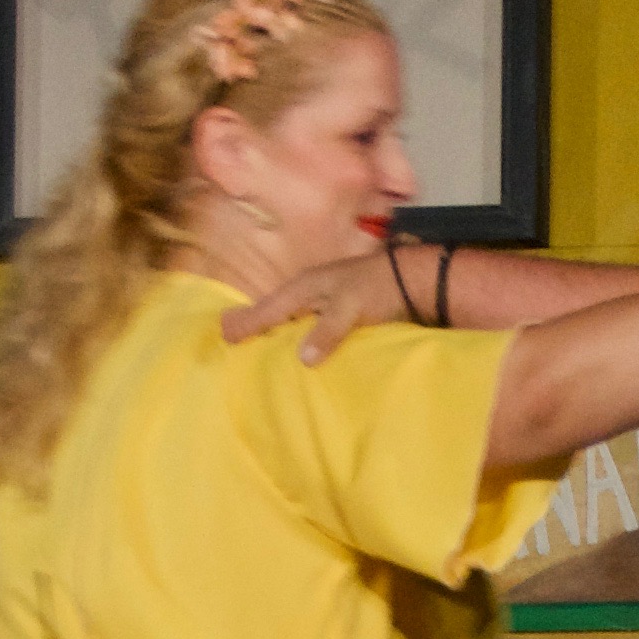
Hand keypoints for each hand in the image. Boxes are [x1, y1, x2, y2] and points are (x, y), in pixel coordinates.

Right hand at [224, 250, 417, 363]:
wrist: (414, 279)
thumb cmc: (379, 288)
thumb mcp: (351, 308)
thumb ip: (328, 332)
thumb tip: (303, 359)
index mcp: (306, 286)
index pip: (269, 307)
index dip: (247, 322)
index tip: (225, 336)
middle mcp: (311, 292)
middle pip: (276, 311)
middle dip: (255, 323)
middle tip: (230, 338)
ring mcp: (325, 301)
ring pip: (292, 318)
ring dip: (276, 331)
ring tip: (257, 348)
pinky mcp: (340, 311)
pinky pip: (310, 326)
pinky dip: (298, 336)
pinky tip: (296, 349)